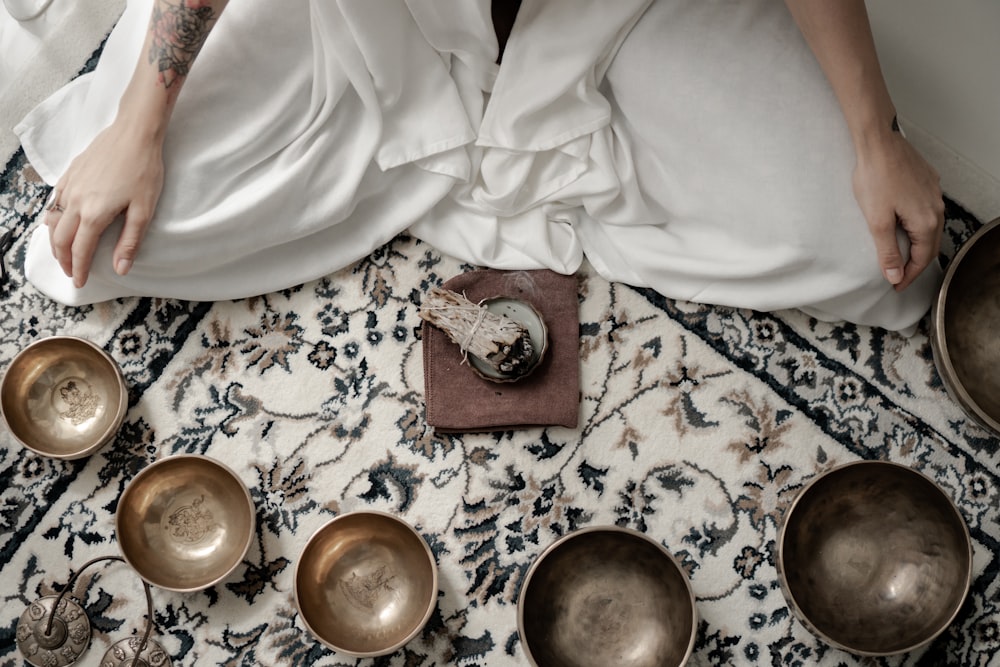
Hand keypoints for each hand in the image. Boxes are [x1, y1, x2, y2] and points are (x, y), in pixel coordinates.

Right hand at [45, 118, 164, 288]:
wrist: (134, 133)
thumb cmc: (144, 170)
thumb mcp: (144, 210)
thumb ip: (130, 241)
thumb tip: (121, 269)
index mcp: (94, 214)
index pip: (80, 250)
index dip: (79, 269)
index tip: (79, 282)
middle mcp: (76, 201)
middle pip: (60, 239)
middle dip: (63, 259)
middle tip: (70, 272)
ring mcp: (70, 186)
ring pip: (53, 220)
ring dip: (55, 241)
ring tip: (63, 253)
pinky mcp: (70, 173)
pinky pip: (55, 201)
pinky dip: (53, 218)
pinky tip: (59, 222)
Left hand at [852, 130, 943, 291]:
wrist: (879, 142)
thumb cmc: (875, 177)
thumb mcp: (877, 221)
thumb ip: (887, 251)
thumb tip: (894, 275)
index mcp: (926, 221)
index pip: (922, 259)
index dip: (908, 276)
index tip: (896, 286)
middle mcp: (936, 208)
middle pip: (930, 245)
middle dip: (915, 264)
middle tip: (898, 277)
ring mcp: (934, 193)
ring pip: (930, 228)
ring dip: (917, 245)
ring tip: (901, 256)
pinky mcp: (927, 182)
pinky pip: (927, 211)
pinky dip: (917, 226)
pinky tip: (904, 226)